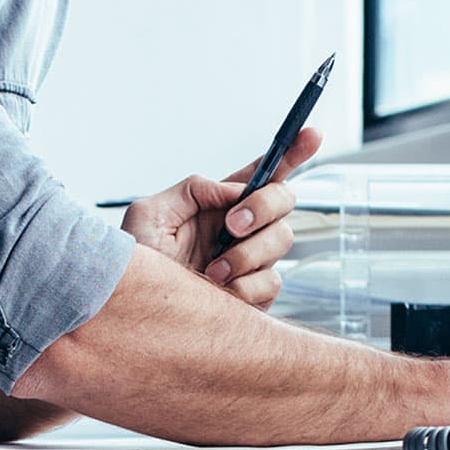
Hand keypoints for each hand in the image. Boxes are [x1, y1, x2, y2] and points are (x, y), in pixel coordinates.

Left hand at [120, 127, 321, 309]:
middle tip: (232, 225)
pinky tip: (219, 292)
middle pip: (284, 200)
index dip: (293, 151)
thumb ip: (193, 190)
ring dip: (246, 254)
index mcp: (221, 202)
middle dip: (264, 207)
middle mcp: (243, 228)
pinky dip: (244, 286)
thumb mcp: (150, 214)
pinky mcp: (257, 294)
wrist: (137, 315)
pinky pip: (271, 281)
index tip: (313, 134)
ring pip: (281, 240)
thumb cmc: (137, 266)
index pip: (264, 171)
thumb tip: (235, 191)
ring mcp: (253, 260)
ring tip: (210, 271)